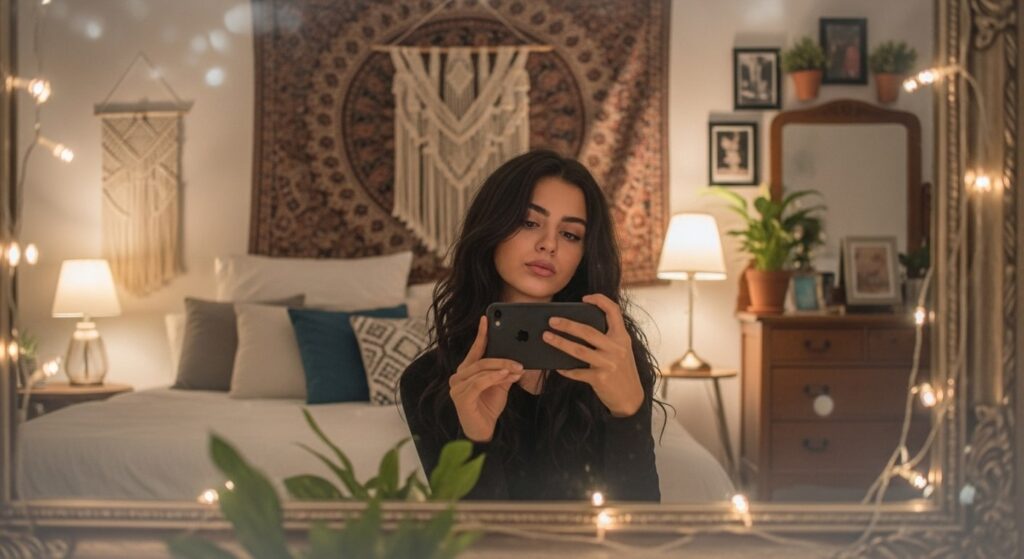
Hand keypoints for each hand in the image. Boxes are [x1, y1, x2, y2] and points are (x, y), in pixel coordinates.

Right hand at [449, 315, 524, 442]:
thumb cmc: (488, 407)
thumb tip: (517, 363)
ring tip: (515, 370)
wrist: (483, 431)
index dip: (481, 334)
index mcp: (467, 370)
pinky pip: (478, 383)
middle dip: (502, 359)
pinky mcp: (461, 397)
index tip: (486, 319)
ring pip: (481, 370)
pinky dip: (493, 378)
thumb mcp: (500, 386)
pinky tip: (504, 376)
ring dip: (500, 369)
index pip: (475, 350)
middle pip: (481, 360)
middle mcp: (458, 376)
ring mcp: (457, 386)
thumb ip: (505, 373)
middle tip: (519, 362)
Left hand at [543, 293, 643, 417]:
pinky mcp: (600, 378)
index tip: (585, 298)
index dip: (600, 300)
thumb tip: (579, 328)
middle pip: (588, 331)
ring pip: (578, 350)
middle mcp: (616, 348)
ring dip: (560, 343)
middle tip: (552, 320)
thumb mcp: (622, 350)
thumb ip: (608, 339)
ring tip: (547, 337)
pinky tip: (557, 366)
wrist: (631, 398)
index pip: (614, 311)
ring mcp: (608, 363)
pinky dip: (565, 369)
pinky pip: (577, 372)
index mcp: (622, 337)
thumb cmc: (622, 371)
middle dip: (567, 324)